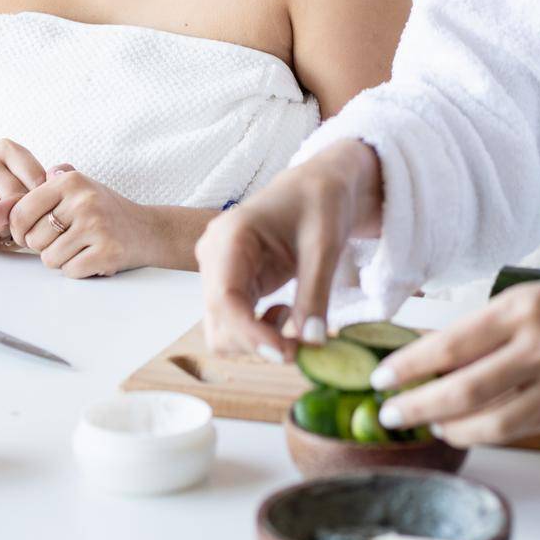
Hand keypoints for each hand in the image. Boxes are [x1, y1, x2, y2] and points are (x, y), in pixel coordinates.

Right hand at [0, 139, 47, 251]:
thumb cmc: (5, 203)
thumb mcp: (28, 189)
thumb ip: (46, 183)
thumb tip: (55, 178)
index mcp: (5, 149)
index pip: (37, 179)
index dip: (41, 203)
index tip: (39, 212)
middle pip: (15, 196)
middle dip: (22, 219)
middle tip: (20, 227)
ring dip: (4, 232)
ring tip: (3, 231)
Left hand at [0, 167, 164, 278]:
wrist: (146, 230)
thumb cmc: (100, 211)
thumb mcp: (66, 195)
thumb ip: (23, 201)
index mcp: (69, 180)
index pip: (20, 212)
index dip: (20, 230)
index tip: (36, 230)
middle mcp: (83, 199)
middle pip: (32, 239)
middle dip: (44, 245)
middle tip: (69, 236)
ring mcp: (97, 226)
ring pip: (49, 258)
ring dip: (62, 258)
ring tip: (82, 245)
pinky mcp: (107, 251)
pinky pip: (69, 271)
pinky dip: (78, 269)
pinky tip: (93, 256)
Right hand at [196, 139, 383, 361]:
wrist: (319, 185)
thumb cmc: (321, 201)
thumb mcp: (325, 244)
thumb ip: (315, 293)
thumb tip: (311, 342)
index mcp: (231, 236)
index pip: (225, 300)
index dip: (251, 335)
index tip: (288, 355)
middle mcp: (215, 256)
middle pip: (220, 324)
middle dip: (258, 343)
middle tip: (303, 345)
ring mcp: (219, 272)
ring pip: (224, 331)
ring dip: (259, 342)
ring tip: (296, 322)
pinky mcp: (232, 284)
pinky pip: (236, 323)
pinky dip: (260, 333)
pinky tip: (287, 313)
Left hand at [367, 273, 539, 447]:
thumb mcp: (528, 295)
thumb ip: (488, 326)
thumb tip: (435, 354)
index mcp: (520, 308)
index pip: (452, 344)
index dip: (411, 366)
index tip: (382, 378)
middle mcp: (537, 346)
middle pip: (464, 389)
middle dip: (419, 404)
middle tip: (390, 412)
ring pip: (492, 421)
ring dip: (451, 428)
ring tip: (427, 424)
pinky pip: (521, 430)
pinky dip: (486, 434)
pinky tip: (466, 430)